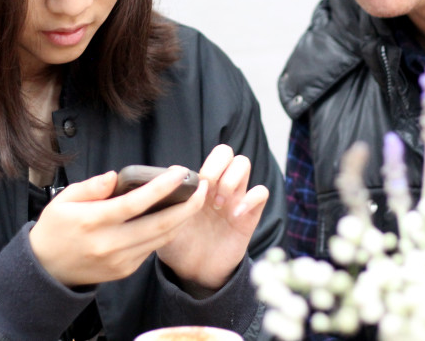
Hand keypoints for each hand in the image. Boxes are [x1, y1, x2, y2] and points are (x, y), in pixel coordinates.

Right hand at [29, 167, 207, 286]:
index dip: (160, 188)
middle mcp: (109, 244)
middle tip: (203, 187)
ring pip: (161, 239)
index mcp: (93, 222)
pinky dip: (167, 232)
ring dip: (183, 219)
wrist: (47, 269)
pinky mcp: (125, 270)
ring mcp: (120, 260)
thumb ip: (91, 187)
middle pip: (158, 225)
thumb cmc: (55, 229)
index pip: (134, 204)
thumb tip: (114, 177)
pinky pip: (152, 249)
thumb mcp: (62, 201)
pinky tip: (176, 216)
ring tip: (197, 198)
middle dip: (187, 206)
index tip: (179, 173)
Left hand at [156, 144, 269, 290]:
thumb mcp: (164, 222)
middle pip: (228, 152)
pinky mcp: (249, 216)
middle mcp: (219, 186)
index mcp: (200, 185)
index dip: (201, 166)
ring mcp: (235, 199)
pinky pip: (261, 193)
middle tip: (207, 189)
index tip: (191, 188)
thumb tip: (163, 178)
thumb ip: (163, 201)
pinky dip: (250, 199)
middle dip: (217, 166)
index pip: (206, 155)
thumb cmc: (178, 244)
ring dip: (231, 180)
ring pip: (244, 164)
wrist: (194, 272)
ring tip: (219, 204)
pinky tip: (235, 215)